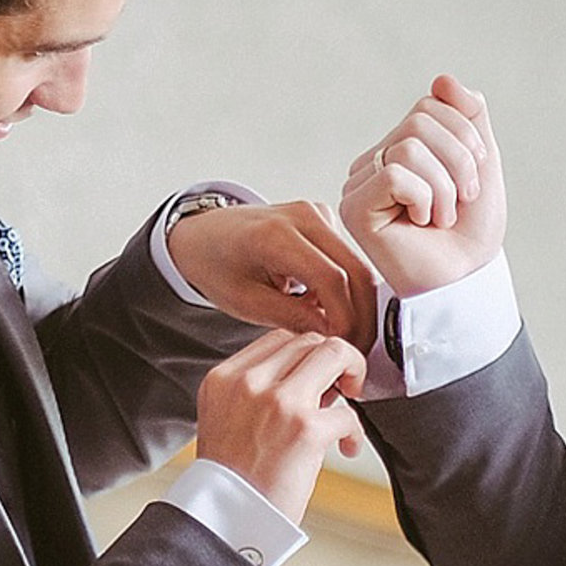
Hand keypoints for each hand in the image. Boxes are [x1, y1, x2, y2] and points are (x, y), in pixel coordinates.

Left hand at [166, 201, 379, 352]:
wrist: (202, 235)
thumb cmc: (216, 265)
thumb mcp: (246, 302)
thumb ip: (293, 318)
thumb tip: (334, 338)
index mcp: (276, 235)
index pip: (332, 279)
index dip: (345, 319)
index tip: (343, 348)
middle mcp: (303, 216)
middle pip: (357, 270)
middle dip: (362, 317)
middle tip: (355, 351)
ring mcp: (316, 214)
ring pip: (359, 266)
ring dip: (357, 305)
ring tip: (342, 337)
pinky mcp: (323, 220)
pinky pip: (349, 259)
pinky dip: (347, 290)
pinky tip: (329, 311)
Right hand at [194, 329, 367, 524]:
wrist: (224, 522)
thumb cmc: (231, 480)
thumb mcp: (226, 419)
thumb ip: (259, 391)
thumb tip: (313, 380)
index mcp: (224, 379)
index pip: (279, 339)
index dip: (306, 355)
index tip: (316, 377)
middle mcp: (249, 383)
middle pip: (309, 341)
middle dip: (334, 361)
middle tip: (343, 387)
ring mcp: (279, 402)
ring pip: (334, 354)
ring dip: (353, 374)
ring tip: (349, 405)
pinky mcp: (306, 429)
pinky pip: (349, 413)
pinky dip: (354, 432)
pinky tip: (345, 448)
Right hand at [340, 74, 505, 296]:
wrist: (466, 278)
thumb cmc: (471, 229)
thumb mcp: (481, 162)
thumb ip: (468, 116)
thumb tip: (442, 78)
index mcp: (400, 146)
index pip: (431, 104)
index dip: (465, 137)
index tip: (471, 179)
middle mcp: (374, 160)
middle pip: (421, 121)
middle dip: (458, 162)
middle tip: (459, 203)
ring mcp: (359, 183)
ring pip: (409, 147)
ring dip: (444, 188)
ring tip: (440, 218)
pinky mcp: (353, 207)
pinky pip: (397, 175)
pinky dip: (425, 199)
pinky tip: (421, 224)